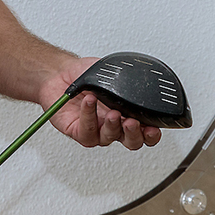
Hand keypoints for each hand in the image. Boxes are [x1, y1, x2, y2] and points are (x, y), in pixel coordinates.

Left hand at [42, 57, 161, 149]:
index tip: (154, 127)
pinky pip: (87, 130)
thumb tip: (137, 80)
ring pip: (109, 138)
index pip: (145, 131)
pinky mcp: (78, 131)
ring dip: (112, 126)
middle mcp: (113, 125)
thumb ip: (124, 80)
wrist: (60, 74)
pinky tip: (90, 102)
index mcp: (126, 114)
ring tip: (112, 112)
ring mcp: (96, 130)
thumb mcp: (110, 73)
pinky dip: (89, 116)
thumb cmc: (84, 75)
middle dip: (135, 134)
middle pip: (132, 142)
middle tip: (133, 123)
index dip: (152, 134)